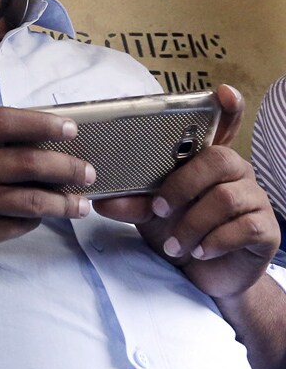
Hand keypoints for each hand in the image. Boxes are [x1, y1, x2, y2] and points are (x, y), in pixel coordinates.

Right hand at [0, 106, 94, 262]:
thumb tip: (37, 124)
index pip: (1, 123)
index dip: (39, 124)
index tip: (70, 129)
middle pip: (22, 164)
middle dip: (64, 167)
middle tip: (87, 172)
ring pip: (27, 202)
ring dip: (62, 203)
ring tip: (81, 204)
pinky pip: (18, 225)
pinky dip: (37, 219)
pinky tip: (46, 215)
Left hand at [94, 85, 278, 298]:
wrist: (203, 276)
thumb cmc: (177, 232)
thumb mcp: (148, 216)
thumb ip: (130, 202)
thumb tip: (103, 199)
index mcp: (207, 163)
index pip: (224, 127)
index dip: (228, 109)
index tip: (223, 92)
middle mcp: (235, 174)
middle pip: (219, 160)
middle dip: (181, 186)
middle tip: (158, 210)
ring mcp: (254, 199)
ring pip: (225, 198)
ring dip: (191, 224)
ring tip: (174, 245)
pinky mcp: (265, 228)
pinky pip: (243, 227)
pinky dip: (214, 242)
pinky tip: (200, 251)